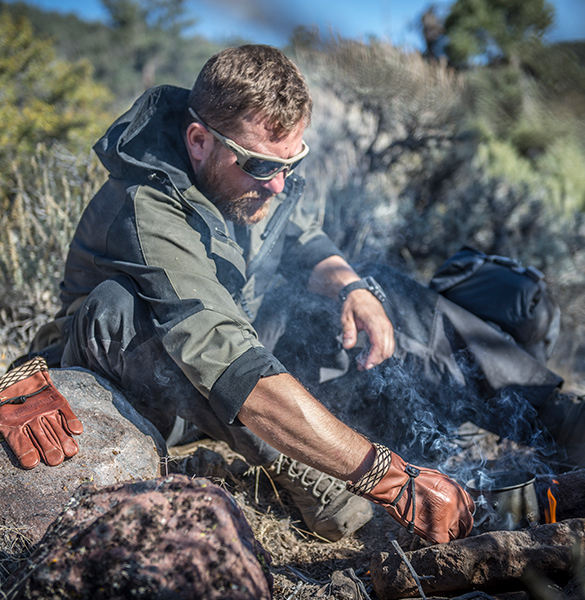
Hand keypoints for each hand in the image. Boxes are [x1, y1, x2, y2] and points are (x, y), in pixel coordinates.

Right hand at [0, 357, 82, 468]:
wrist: (22, 375)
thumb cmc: (5, 396)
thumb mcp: (0, 409)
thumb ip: (5, 423)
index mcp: (13, 427)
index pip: (20, 442)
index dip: (25, 452)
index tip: (31, 462)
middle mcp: (32, 423)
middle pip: (42, 438)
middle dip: (50, 449)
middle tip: (56, 460)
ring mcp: (46, 413)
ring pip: (56, 429)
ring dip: (64, 440)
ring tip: (71, 452)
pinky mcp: (58, 403)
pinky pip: (66, 413)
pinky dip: (72, 421)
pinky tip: (77, 431)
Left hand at [340, 288, 394, 369]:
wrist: (361, 294)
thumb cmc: (353, 305)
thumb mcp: (346, 317)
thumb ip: (348, 331)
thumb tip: (347, 345)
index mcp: (375, 322)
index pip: (379, 343)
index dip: (373, 357)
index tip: (365, 365)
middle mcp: (384, 325)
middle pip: (386, 349)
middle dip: (374, 360)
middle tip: (361, 366)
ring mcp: (387, 327)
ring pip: (389, 349)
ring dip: (377, 358)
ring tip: (362, 362)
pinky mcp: (387, 330)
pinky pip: (388, 345)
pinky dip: (379, 352)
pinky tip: (367, 355)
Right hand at [347, 444, 473, 543]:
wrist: (397, 483)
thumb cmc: (411, 478)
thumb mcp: (436, 477)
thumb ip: (449, 489)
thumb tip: (453, 499)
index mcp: (457, 492)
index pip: (471, 508)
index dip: (464, 513)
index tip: (459, 517)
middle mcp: (457, 506)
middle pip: (468, 524)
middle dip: (461, 527)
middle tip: (452, 529)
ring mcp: (449, 519)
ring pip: (457, 535)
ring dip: (449, 534)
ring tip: (437, 531)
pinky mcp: (437, 531)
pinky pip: (445, 542)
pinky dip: (440, 540)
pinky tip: (432, 535)